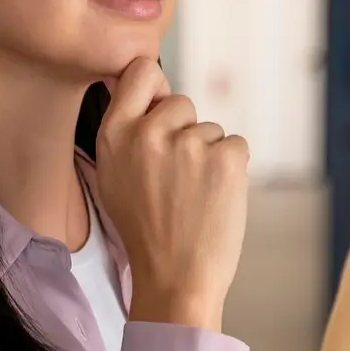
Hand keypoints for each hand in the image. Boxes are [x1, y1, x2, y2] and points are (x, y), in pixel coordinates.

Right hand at [92, 57, 250, 330]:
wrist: (175, 278)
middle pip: (182, 103)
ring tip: (194, 197)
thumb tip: (148, 89)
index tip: (160, 103)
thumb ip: (126, 133)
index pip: (140, 72)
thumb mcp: (113, 177)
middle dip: (186, 132)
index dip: (155, 86)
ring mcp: (189, 143)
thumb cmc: (146, 231)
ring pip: (211, 130)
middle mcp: (149, 132)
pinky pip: (236, 145)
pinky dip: (232, 169)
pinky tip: (215, 198)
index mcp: (115, 135)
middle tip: (177, 178)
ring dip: (209, 156)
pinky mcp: (226, 157)